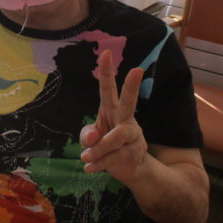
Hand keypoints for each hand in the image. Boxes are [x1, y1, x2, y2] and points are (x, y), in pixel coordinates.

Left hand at [80, 49, 147, 183]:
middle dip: (132, 86)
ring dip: (98, 149)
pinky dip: (98, 164)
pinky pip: (113, 158)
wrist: (129, 168)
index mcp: (112, 110)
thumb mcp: (92, 137)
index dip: (107, 71)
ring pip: (114, 138)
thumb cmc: (108, 145)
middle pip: (130, 101)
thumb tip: (94, 137)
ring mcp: (132, 136)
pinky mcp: (133, 154)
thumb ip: (88, 135)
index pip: (108, 89)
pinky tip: (89, 168)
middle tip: (137, 69)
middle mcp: (125, 120)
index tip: (106, 53)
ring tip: (84, 157)